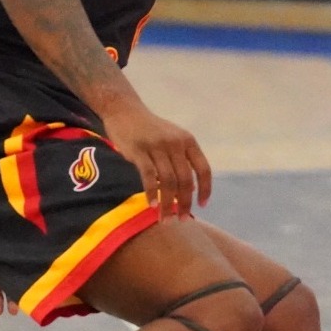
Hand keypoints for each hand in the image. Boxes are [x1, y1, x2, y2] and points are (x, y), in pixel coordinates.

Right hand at [103, 103, 211, 220]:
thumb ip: (182, 161)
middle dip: (184, 203)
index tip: (202, 206)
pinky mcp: (139, 150)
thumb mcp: (173, 140)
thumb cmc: (150, 130)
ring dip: (167, 203)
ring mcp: (157, 146)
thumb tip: (190, 190)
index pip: (204, 169)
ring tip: (165, 219)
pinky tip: (151, 205)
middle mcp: (176, 143)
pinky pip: (149, 176)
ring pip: (168, 181)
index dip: (205, 189)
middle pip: (186, 179)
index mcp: (188, 141)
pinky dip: (152, 193)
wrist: (125, 111)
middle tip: (181, 219)